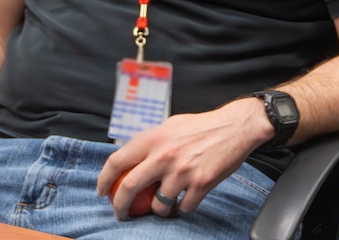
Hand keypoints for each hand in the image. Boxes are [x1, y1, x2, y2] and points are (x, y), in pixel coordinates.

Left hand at [97, 98, 272, 219]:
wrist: (236, 126)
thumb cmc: (203, 126)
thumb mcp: (171, 125)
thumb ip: (150, 142)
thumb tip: (129, 159)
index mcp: (154, 137)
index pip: (117, 161)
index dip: (104, 179)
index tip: (102, 191)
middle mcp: (165, 154)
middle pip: (130, 187)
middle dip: (120, 206)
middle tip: (121, 213)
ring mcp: (183, 171)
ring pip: (158, 205)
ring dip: (160, 209)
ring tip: (166, 203)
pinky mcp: (201, 183)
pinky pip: (184, 207)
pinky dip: (183, 207)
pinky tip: (187, 198)